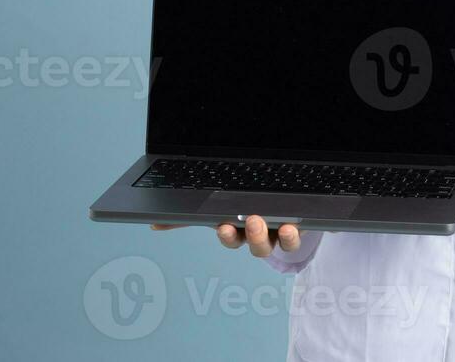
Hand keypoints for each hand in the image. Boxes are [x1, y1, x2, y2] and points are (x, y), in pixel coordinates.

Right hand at [149, 215, 301, 257]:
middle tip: (254, 221)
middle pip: (256, 244)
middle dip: (254, 236)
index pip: (230, 237)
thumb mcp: (217, 209)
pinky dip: (298, 234)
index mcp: (239, 230)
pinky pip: (301, 237)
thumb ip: (187, 217)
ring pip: (281, 243)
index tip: (225, 226)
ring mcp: (280, 234)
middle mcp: (259, 237)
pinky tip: (297, 225)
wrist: (277, 211)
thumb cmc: (243, 211)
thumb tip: (154, 224)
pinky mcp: (301, 229)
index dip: (227, 235)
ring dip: (281, 237)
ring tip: (284, 226)